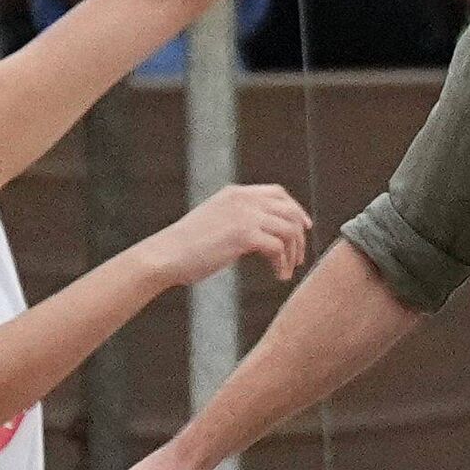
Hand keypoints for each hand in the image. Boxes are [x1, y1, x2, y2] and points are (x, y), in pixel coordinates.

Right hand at [147, 183, 312, 287]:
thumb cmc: (185, 247)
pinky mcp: (243, 235)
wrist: (165, 256)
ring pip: (288, 229)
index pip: (277, 193)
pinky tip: (278, 276)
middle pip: (289, 211)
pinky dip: (282, 264)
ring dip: (293, 253)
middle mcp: (243, 199)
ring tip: (286, 271)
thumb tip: (262, 233)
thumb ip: (237, 219)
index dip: (295, 209)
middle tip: (298, 258)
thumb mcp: (214, 220)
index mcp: (235, 193)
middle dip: (299, 235)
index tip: (304, 227)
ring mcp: (244, 215)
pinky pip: (278, 247)